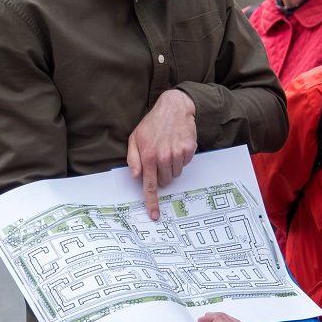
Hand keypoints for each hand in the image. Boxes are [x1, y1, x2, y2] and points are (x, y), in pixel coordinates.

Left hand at [127, 89, 197, 219]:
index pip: (150, 185)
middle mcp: (163, 157)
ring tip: (169, 149)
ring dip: (172, 166)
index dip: (152, 202)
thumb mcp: (135, 138)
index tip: (154, 214)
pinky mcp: (189, 149)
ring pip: (176, 173)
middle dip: (162, 175)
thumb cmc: (153, 123)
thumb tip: (135, 176)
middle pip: (165, 181)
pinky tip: (177, 145)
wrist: (174, 107)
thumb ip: (133, 158)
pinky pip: (186, 163)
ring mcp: (177, 153)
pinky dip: (182, 158)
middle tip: (160, 160)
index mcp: (148, 156)